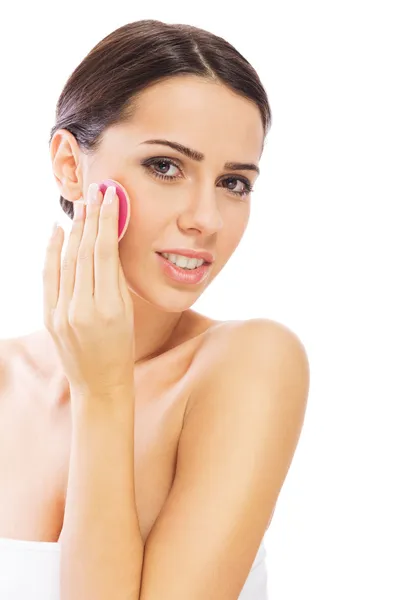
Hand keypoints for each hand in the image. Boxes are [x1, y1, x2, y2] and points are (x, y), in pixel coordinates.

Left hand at [43, 182, 134, 398]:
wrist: (99, 383)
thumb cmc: (122, 348)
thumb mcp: (128, 312)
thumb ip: (115, 278)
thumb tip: (108, 241)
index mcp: (111, 308)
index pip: (105, 253)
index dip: (108, 222)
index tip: (111, 198)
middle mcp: (83, 308)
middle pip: (84, 252)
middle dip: (91, 218)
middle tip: (97, 192)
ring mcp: (62, 313)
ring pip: (67, 261)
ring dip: (74, 230)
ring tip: (82, 206)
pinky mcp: (49, 317)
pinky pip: (49, 277)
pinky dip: (52, 252)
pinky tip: (57, 231)